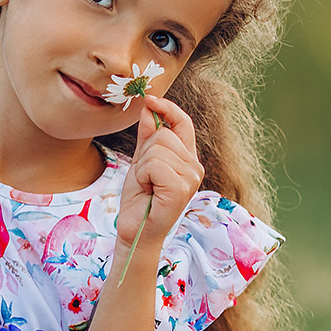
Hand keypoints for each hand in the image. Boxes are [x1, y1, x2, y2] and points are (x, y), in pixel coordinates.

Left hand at [117, 94, 202, 251]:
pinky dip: (143, 175)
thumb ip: (147, 138)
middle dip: (145, 153)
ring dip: (142, 167)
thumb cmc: (140, 200)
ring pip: (158, 148)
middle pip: (164, 134)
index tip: (150, 99)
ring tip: (146, 185)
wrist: (135, 231)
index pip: (184, 123)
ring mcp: (191, 178)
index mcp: (188, 159)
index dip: (168, 108)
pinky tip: (148, 191)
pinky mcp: (181, 188)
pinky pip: (155, 164)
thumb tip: (149, 109)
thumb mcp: (141, 162)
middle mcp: (194, 167)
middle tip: (144, 177)